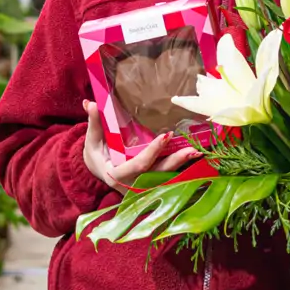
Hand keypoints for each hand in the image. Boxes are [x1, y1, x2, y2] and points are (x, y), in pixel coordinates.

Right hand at [82, 100, 200, 191]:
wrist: (96, 173)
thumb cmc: (95, 155)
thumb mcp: (92, 140)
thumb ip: (94, 123)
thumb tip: (90, 103)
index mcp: (116, 175)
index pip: (139, 165)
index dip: (153, 152)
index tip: (166, 136)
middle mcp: (132, 184)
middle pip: (158, 174)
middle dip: (176, 161)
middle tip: (193, 148)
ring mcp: (143, 186)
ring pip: (165, 177)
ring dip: (182, 165)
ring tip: (198, 151)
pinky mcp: (150, 184)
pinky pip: (167, 176)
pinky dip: (181, 167)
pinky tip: (195, 156)